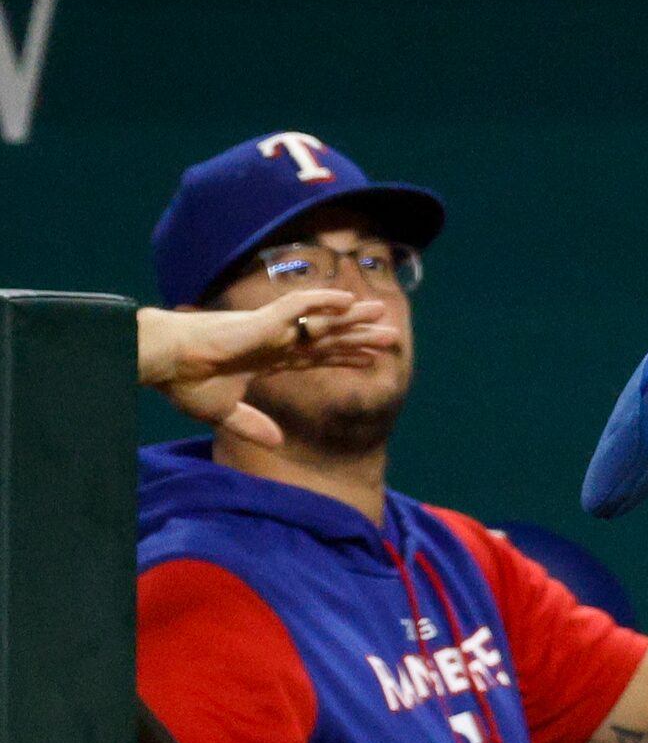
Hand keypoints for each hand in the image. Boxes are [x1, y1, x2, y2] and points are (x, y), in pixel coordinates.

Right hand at [136, 291, 397, 445]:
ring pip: (322, 319)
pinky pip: (299, 305)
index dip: (344, 356)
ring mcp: (271, 329)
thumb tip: (277, 443)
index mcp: (268, 359)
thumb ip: (252, 424)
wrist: (163, 364)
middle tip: (391, 337)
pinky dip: (323, 301)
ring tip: (382, 314)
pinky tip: (347, 300)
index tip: (370, 358)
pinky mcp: (262, 320)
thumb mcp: (223, 412)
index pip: (316, 357)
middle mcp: (275, 341)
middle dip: (359, 337)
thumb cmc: (185, 382)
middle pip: (327, 337)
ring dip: (353, 317)